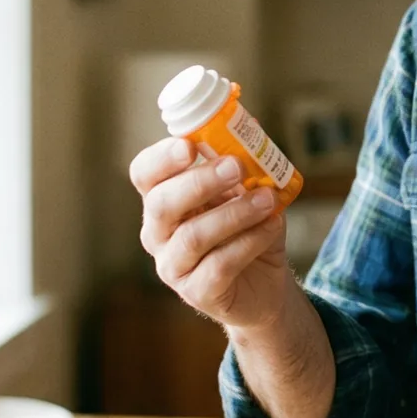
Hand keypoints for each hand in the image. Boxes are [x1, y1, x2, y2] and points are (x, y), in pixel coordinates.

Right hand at [131, 137, 291, 329]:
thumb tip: (252, 124)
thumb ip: (243, 162)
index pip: (144, 174)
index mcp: (163, 200)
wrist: (265, 284)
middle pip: (161, 204)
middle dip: (199, 182)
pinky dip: (249, 241)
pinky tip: (272, 226)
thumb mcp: (246, 191)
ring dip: (234, 213)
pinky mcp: (198, 293)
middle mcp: (158, 234)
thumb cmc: (247, 229)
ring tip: (267, 199)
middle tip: (236, 167)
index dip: (161, 159)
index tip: (189, 145)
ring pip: (192, 236)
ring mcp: (174, 266)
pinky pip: (219, 265)